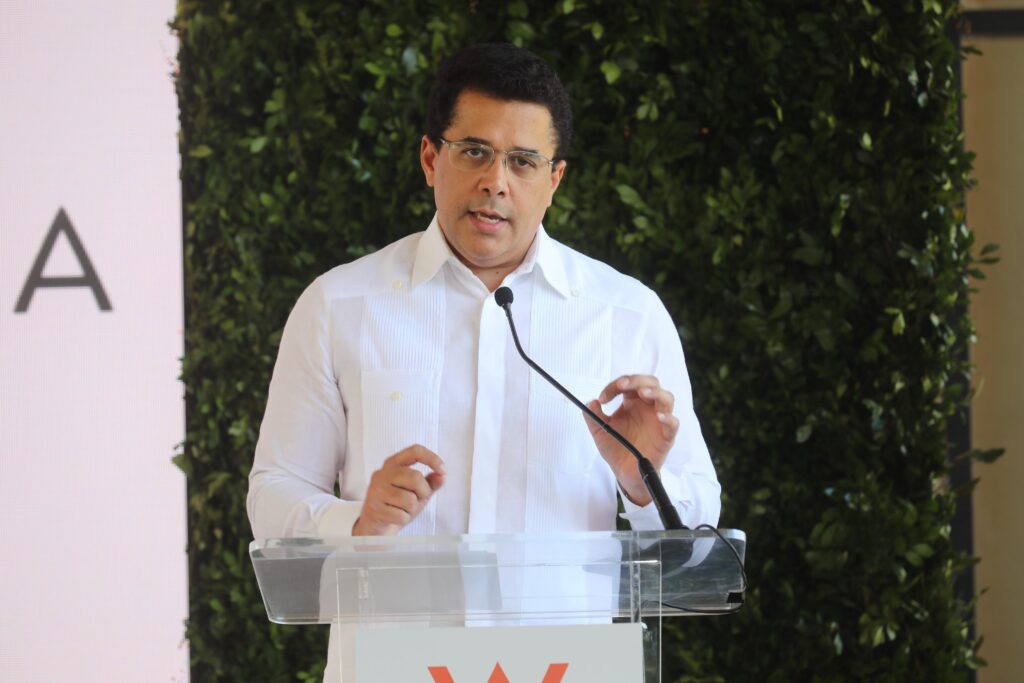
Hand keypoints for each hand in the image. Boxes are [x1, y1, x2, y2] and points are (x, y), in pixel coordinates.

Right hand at [352, 445, 445, 535]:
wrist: (376, 524)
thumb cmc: (398, 505)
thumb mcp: (417, 491)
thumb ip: (430, 483)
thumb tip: (442, 476)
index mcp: (394, 464)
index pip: (414, 451)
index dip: (431, 459)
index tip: (443, 470)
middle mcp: (383, 473)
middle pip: (415, 477)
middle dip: (423, 492)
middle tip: (418, 499)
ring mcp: (376, 490)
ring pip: (409, 499)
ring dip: (412, 509)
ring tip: (403, 509)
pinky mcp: (374, 507)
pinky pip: (400, 515)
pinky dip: (403, 519)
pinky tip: (395, 517)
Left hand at [583, 375, 678, 506]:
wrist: (624, 472)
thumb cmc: (616, 447)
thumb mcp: (600, 431)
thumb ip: (593, 416)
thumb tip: (590, 402)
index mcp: (632, 402)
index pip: (628, 384)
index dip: (615, 386)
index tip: (602, 398)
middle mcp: (647, 407)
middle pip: (650, 383)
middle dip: (637, 380)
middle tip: (623, 385)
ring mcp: (658, 420)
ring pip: (666, 398)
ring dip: (655, 392)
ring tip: (643, 393)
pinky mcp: (666, 436)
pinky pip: (673, 423)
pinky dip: (668, 418)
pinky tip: (659, 416)